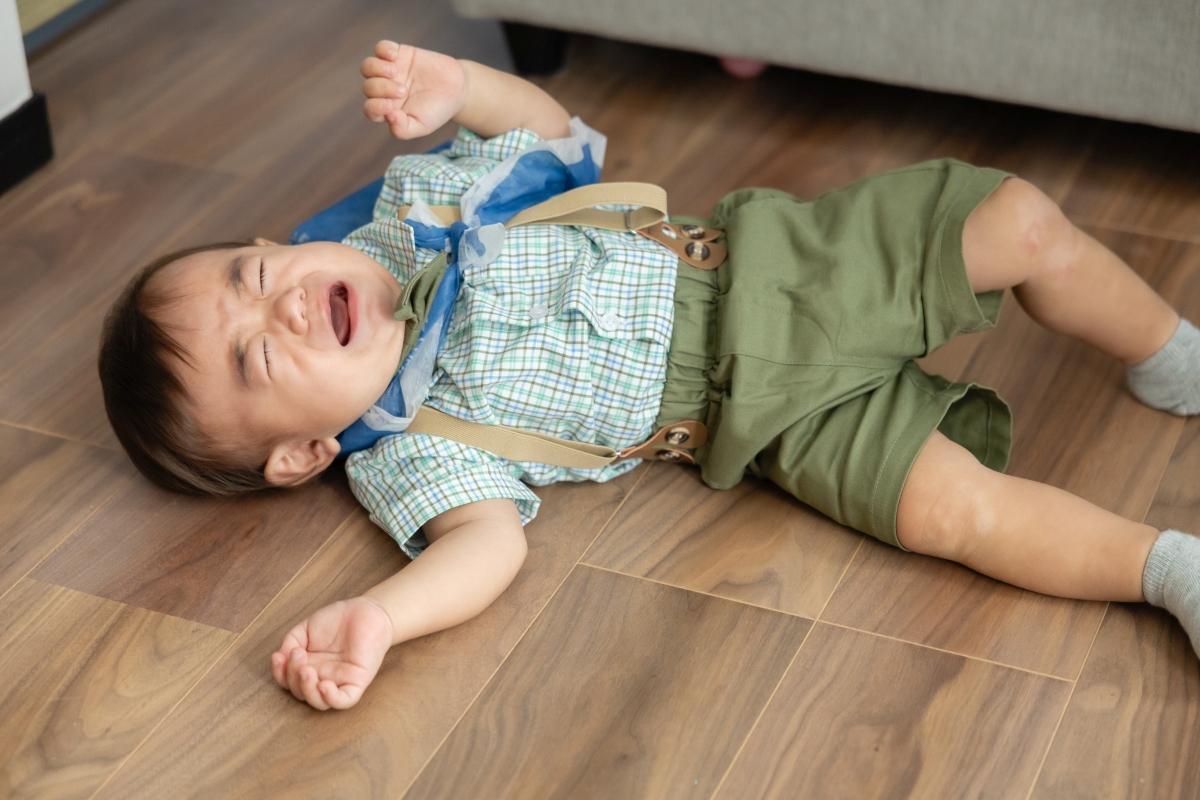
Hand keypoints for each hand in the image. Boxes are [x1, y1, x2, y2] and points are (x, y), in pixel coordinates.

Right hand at [270, 596, 394, 709]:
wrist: (365, 611)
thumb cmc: (336, 619)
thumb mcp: (306, 628)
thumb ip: (290, 642)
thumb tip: (281, 658)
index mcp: (308, 667)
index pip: (288, 681)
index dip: (279, 673)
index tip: (278, 656)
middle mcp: (321, 678)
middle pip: (300, 692)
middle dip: (293, 676)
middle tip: (298, 655)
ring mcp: (339, 682)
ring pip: (318, 702)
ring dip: (307, 690)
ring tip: (307, 670)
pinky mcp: (357, 682)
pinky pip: (343, 701)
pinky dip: (331, 699)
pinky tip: (324, 686)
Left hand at [361, 41, 465, 139]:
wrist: (456, 89)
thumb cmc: (438, 110)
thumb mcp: (422, 126)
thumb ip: (403, 129)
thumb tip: (388, 117)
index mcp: (388, 110)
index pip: (370, 109)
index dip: (374, 107)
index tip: (390, 106)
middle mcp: (385, 91)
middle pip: (368, 87)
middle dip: (382, 88)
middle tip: (404, 90)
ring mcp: (390, 71)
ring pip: (368, 67)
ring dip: (376, 68)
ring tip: (394, 71)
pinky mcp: (399, 54)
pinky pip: (380, 48)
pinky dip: (383, 50)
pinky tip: (395, 55)